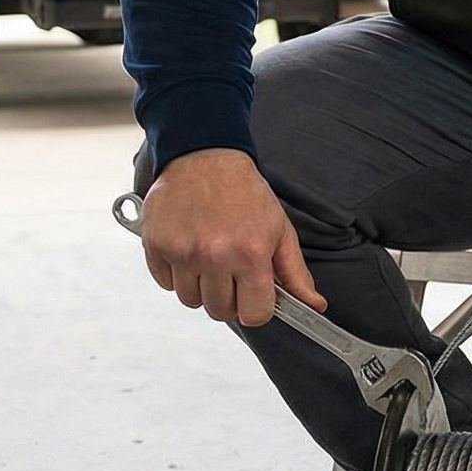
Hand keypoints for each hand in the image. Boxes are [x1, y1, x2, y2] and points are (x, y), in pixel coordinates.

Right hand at [138, 148, 324, 326]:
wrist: (206, 156)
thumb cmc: (244, 193)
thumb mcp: (279, 230)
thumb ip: (295, 273)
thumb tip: (314, 306)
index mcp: (250, 254)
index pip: (254, 315)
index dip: (255, 308)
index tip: (252, 296)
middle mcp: (215, 256)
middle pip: (220, 311)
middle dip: (228, 297)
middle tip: (230, 270)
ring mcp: (182, 252)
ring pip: (190, 300)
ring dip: (200, 286)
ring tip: (208, 258)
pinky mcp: (157, 245)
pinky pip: (165, 283)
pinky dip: (175, 273)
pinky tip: (188, 250)